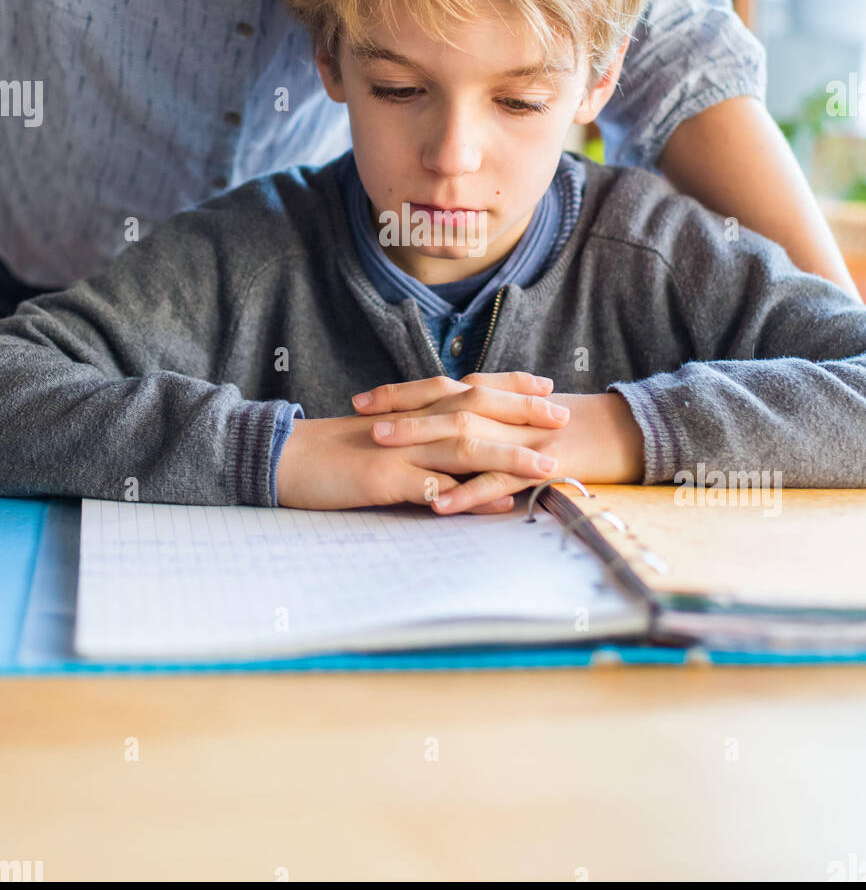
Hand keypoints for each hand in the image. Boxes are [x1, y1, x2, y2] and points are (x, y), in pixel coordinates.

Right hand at [275, 384, 563, 510]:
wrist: (286, 457)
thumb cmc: (336, 450)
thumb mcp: (384, 437)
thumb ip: (421, 436)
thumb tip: (457, 446)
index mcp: (414, 408)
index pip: (470, 388)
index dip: (510, 385)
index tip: (546, 385)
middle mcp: (413, 422)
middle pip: (476, 409)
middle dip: (523, 413)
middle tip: (563, 417)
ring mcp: (400, 450)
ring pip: (463, 447)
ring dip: (508, 456)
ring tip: (546, 466)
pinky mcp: (385, 480)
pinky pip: (433, 488)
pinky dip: (468, 496)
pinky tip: (496, 504)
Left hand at [356, 386, 645, 513]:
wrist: (620, 433)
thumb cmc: (565, 427)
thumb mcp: (518, 418)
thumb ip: (482, 418)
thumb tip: (440, 425)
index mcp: (496, 398)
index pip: (439, 389)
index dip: (399, 394)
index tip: (360, 400)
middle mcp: (503, 411)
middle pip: (444, 406)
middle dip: (400, 412)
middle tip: (361, 418)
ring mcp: (519, 438)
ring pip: (465, 437)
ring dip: (422, 442)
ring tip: (385, 449)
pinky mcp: (539, 466)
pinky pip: (499, 481)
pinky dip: (468, 492)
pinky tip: (440, 504)